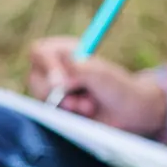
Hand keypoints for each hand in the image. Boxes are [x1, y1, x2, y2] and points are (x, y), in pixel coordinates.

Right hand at [28, 36, 166, 135]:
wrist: (131, 113)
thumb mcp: (102, 75)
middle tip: (75, 96)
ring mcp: (55, 89)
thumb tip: (61, 64)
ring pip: (41, 98)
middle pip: (35, 78)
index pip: (39, 52)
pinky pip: (49, 113)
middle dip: (55, 90)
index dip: (45, 65)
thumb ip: (81, 68)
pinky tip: (85, 113)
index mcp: (66, 51)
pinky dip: (67, 115)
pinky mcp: (57, 108)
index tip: (60, 81)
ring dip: (66, 104)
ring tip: (89, 104)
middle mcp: (56, 68)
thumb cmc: (120, 88)